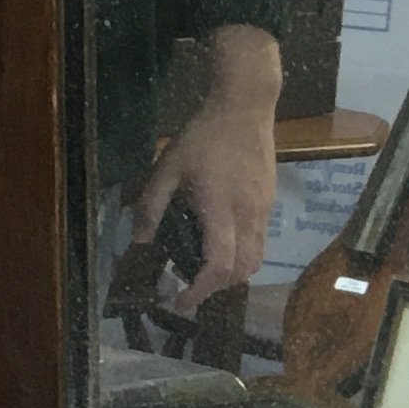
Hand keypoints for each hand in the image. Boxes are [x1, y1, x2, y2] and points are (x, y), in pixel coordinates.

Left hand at [132, 23, 282, 307]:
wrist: (245, 107)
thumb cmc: (203, 136)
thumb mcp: (167, 168)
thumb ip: (151, 206)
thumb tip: (139, 242)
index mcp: (220, 210)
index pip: (218, 266)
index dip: (200, 290)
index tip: (180, 300)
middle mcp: (248, 217)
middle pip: (242, 271)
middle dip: (217, 288)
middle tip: (191, 289)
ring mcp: (263, 211)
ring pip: (256, 259)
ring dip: (233, 274)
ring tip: (207, 271)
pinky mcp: (269, 203)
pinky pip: (260, 241)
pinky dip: (242, 255)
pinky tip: (222, 243)